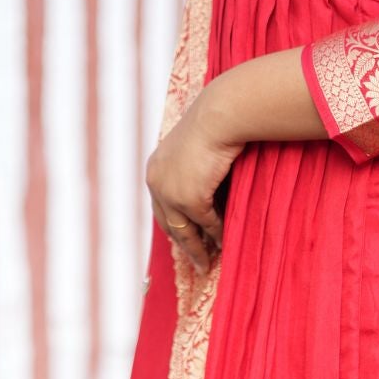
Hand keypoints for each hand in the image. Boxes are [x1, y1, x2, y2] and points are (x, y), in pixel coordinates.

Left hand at [146, 82, 243, 275]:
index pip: (161, 207)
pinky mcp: (189, 199)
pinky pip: (205, 223)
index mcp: (155, 168)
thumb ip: (194, 172)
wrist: (219, 115)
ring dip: (197, 249)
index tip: (183, 241)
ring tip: (206, 263)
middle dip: (184, 245)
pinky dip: (215, 235)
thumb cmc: (214, 125)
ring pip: (185, 230)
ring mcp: (171, 192)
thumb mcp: (197, 150)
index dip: (173, 226)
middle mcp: (157, 182)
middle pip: (169, 224)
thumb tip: (205, 192)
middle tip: (196, 262)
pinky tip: (222, 244)